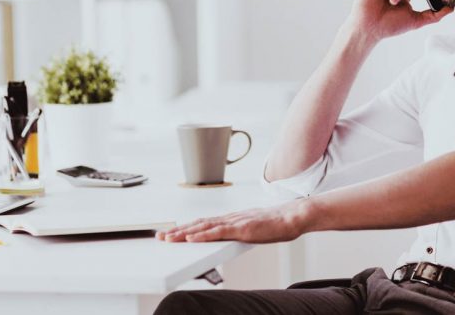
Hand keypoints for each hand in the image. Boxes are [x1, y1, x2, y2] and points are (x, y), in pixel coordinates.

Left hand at [156, 202, 309, 243]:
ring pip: (204, 227)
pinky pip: (219, 232)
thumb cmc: (277, 223)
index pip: (204, 222)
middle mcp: (230, 218)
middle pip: (199, 223)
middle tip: (161, 236)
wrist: (293, 216)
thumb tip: (231, 236)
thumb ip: (240, 231)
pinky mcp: (242, 228)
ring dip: (185, 232)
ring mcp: (235, 222)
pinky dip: (203, 234)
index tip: (171, 232)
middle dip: (178, 230)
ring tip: (169, 238)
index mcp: (232, 218)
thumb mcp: (253, 227)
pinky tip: (192, 238)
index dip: (186, 227)